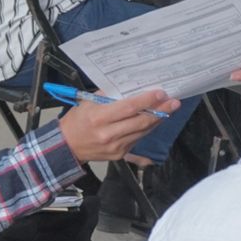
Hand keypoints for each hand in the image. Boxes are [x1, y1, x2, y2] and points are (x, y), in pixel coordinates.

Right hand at [57, 90, 180, 162]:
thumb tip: (130, 86)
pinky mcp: (120, 154)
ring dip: (158, 120)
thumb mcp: (88, 102)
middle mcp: (108, 134)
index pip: (128, 108)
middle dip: (160, 110)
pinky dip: (148, 128)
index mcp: (99, 118)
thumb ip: (108, 95)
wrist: (67, 146)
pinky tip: (155, 120)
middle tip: (174, 102)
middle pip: (140, 121)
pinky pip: (138, 139)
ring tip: (169, 109)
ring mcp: (116, 146)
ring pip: (142, 131)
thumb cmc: (77, 120)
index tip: (160, 93)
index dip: (146, 100)